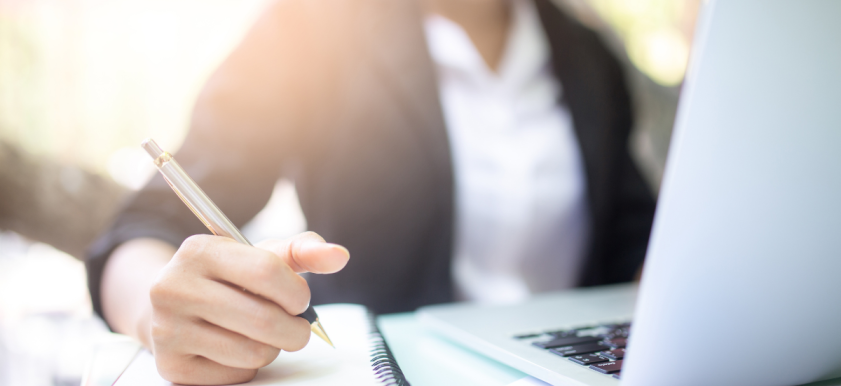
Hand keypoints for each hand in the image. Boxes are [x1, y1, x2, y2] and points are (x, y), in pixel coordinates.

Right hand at [148, 232, 348, 384]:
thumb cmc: (229, 278)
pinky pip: (235, 375)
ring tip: (264, 334)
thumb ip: (303, 251)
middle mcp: (173, 287)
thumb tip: (339, 256)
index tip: (300, 300)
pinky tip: (237, 347)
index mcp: (199, 251)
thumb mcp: (261, 256)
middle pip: (263, 319)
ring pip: (252, 352)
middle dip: (295, 329)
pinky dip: (248, 366)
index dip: (296, 292)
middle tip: (297, 327)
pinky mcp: (171, 365)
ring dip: (273, 348)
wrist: (176, 306)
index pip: (266, 272)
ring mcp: (167, 328)